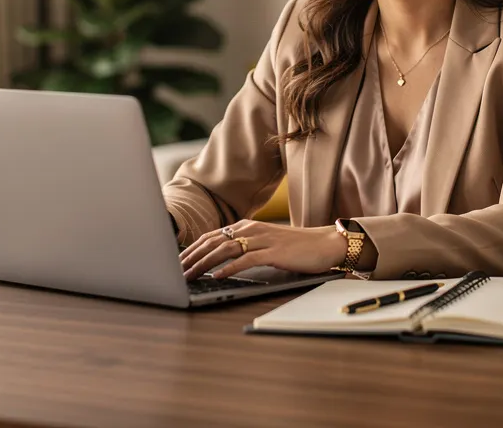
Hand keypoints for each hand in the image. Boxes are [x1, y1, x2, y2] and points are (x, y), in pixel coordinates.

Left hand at [180, 220, 347, 279]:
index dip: (193, 249)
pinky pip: (246, 259)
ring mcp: (263, 239)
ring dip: (204, 263)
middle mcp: (252, 229)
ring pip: (225, 249)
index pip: (212, 236)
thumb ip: (246, 248)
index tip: (178, 262)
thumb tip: (221, 262)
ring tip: (190, 274)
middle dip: (192, 256)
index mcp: (248, 226)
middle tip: (176, 270)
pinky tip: (217, 275)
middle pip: (213, 241)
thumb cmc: (297, 247)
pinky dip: (229, 268)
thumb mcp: (266, 244)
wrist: (325, 243)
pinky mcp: (274, 251)